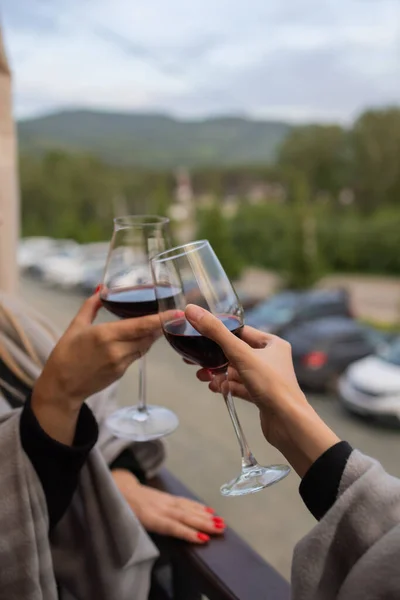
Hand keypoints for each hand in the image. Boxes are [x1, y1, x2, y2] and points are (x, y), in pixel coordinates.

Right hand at [32, 293, 160, 443]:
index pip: (140, 326)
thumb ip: (91, 305)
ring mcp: (121, 363)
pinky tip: (139, 338)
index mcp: (106, 335)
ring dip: (151, 335)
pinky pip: (137, 355)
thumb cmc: (66, 353)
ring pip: (145, 346)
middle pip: (148, 336)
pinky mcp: (122, 372)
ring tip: (157, 323)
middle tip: (171, 314)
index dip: (161, 320)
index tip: (176, 313)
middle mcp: (117, 350)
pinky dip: (141, 345)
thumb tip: (102, 288)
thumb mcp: (76, 325)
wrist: (61, 386)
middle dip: (160, 325)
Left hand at [112, 470, 224, 543]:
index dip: (187, 533)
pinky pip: (185, 502)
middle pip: (185, 516)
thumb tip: (165, 540)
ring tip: (220, 522)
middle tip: (220, 529)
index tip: (203, 539)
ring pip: (188, 508)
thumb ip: (148, 530)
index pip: (172, 526)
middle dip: (203, 524)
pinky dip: (198, 506)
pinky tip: (209, 510)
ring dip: (205, 515)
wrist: (121, 489)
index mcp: (150, 517)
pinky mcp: (168, 497)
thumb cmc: (125, 513)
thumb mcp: (130, 524)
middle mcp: (161, 507)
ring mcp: (166, 500)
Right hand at [185, 305, 339, 476]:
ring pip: (236, 371)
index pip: (241, 331)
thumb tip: (192, 310)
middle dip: (214, 356)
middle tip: (194, 359)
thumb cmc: (271, 385)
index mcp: (272, 344)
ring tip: (200, 375)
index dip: (220, 332)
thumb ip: (216, 332)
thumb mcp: (240, 354)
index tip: (200, 334)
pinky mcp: (261, 396)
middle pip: (235, 352)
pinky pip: (239, 386)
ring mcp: (266, 378)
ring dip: (218, 373)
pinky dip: (226, 386)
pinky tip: (214, 388)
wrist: (288, 424)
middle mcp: (271, 359)